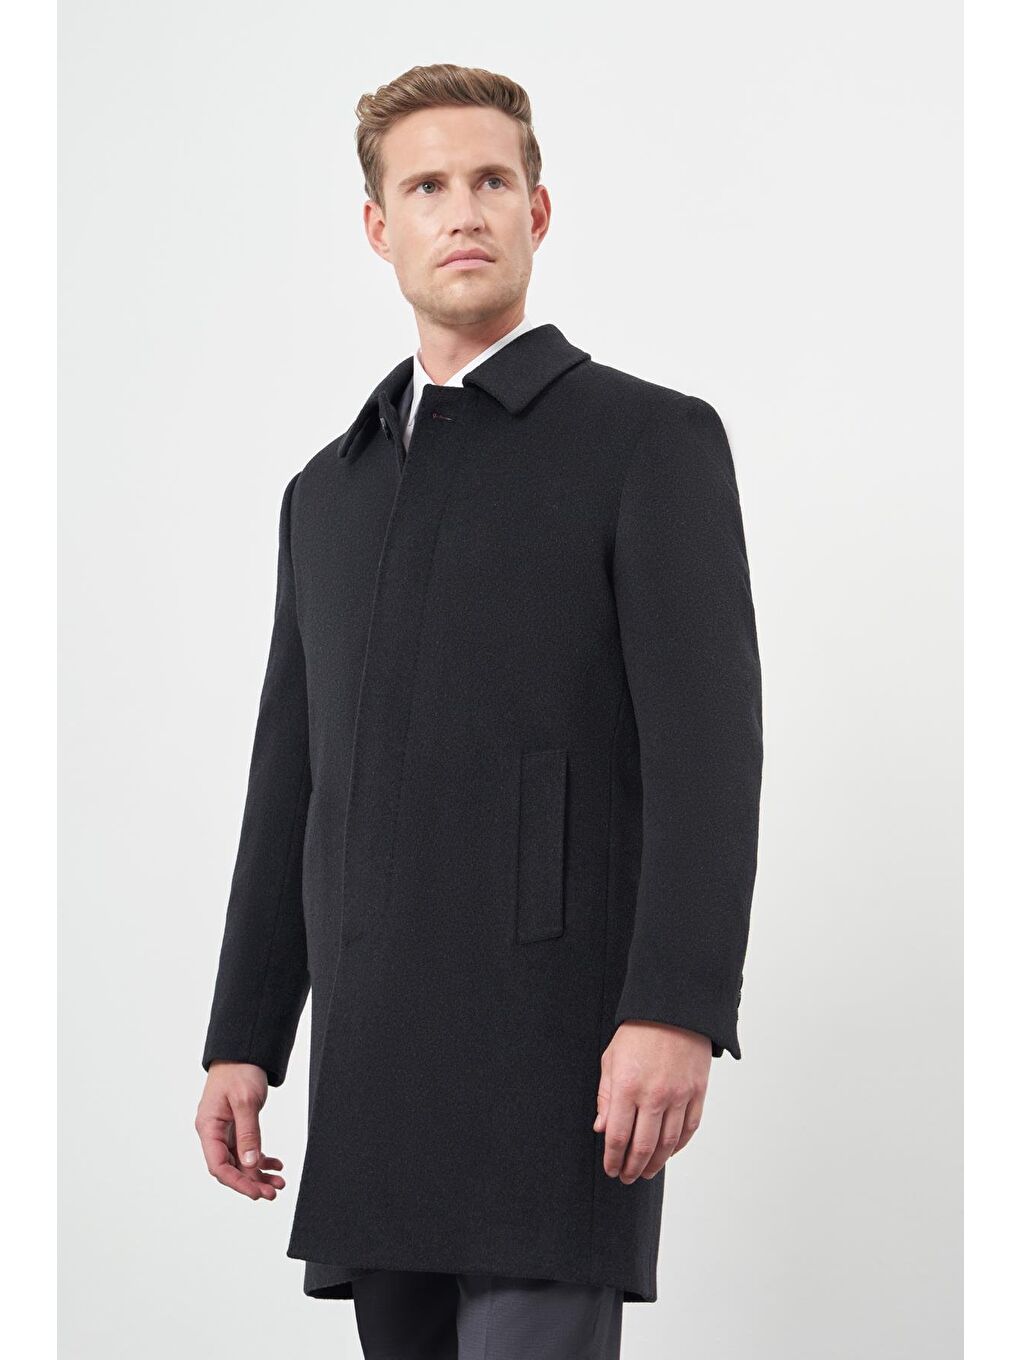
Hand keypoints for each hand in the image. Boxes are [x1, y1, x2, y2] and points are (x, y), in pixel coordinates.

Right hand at [195, 1061, 285, 1200]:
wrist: (243, 1051)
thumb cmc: (239, 1070)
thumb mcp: (246, 1101)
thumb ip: (248, 1133)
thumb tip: (250, 1164)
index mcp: (208, 1127)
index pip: (219, 1166)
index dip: (238, 1182)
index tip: (256, 1192)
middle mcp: (214, 1132)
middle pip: (230, 1167)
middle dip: (251, 1182)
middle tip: (272, 1192)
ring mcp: (225, 1130)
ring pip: (240, 1161)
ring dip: (258, 1173)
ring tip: (278, 1182)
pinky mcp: (236, 1126)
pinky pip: (247, 1149)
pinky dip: (261, 1159)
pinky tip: (275, 1165)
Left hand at [593, 1021, 709, 1182]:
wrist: (674, 1009)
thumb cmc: (639, 1032)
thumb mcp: (611, 1059)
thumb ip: (606, 1097)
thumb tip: (602, 1129)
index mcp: (628, 1086)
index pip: (618, 1137)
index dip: (613, 1159)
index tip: (611, 1169)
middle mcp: (654, 1095)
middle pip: (643, 1146)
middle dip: (632, 1168)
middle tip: (627, 1177)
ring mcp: (679, 1095)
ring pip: (668, 1143)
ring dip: (656, 1163)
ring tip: (646, 1171)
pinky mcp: (698, 1092)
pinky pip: (690, 1129)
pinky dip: (678, 1146)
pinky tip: (668, 1153)